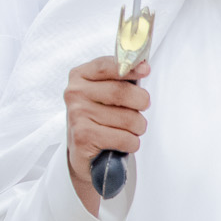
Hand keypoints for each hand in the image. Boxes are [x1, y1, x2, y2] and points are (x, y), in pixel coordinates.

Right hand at [65, 56, 150, 215]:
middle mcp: (74, 93)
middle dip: (141, 102)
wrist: (83, 153)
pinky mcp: (83, 137)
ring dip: (138, 127)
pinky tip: (124, 143)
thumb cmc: (99, 119)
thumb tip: (143, 66)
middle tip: (142, 109)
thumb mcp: (104, 93)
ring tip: (131, 129)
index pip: (106, 66)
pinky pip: (123, 138)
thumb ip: (120, 78)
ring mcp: (77, 115)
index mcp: (79, 76)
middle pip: (121, 92)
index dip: (129, 68)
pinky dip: (132, 143)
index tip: (146, 70)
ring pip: (128, 118)